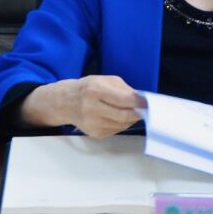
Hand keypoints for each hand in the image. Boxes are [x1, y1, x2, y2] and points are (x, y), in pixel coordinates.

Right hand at [21, 75, 141, 136]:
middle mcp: (92, 108)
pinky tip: (121, 117)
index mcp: (95, 90)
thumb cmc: (87, 88)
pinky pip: (116, 130)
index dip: (139, 102)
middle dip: (138, 113)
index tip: (148, 102)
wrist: (65, 103)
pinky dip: (123, 124)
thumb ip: (123, 88)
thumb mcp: (104, 80)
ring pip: (122, 125)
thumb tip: (140, 99)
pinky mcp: (95, 134)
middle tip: (146, 109)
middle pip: (124, 115)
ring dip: (132, 119)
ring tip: (135, 112)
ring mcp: (92, 123)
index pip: (123, 99)